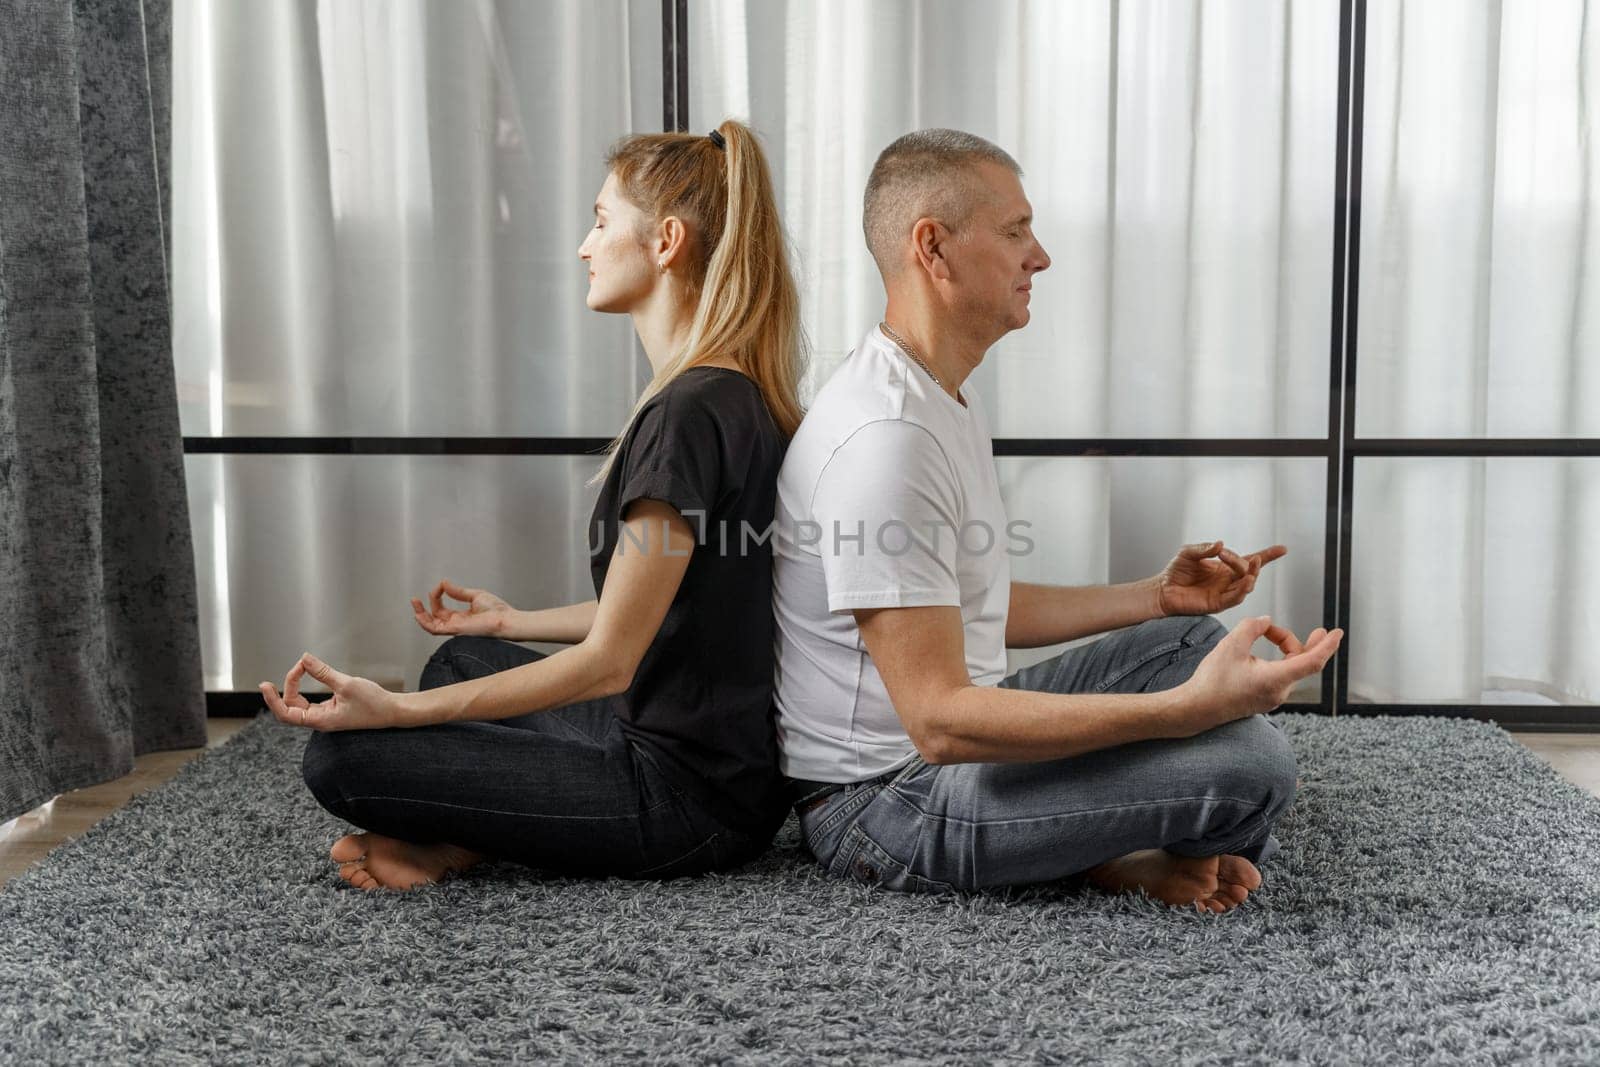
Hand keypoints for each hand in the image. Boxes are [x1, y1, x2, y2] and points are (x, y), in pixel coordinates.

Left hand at [258, 652, 401, 731]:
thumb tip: (304, 658)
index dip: (272, 700)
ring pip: (298, 703)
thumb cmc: (374, 703)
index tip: (265, 685)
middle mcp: (320, 720)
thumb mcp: (346, 684)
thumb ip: (323, 672)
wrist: (393, 711)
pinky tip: (307, 674)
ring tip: (301, 667)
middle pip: (289, 707)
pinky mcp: (331, 710)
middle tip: (298, 666)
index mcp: (321, 720)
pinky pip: (309, 700)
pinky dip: (305, 687)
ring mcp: (325, 716)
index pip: (286, 714)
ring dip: (296, 685)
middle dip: (288, 685)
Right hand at [411, 579, 515, 636]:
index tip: (441, 585)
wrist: (505, 619)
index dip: (437, 596)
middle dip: (423, 608)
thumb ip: (458, 591)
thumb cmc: (497, 611)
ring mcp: (455, 628)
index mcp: (461, 617)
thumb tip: (444, 583)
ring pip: (431, 625)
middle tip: (415, 599)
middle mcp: (456, 623)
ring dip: (420, 615)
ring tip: (414, 602)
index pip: (442, 609)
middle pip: (434, 618)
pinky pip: (435, 629)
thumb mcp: (475, 596)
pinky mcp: (455, 629)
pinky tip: (420, 612)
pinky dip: (425, 621)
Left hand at [1154, 540, 1286, 615]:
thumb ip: (1204, 548)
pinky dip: (1242, 591)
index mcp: (1225, 567)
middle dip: (1247, 563)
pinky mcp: (1217, 604)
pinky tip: (1246, 582)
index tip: (1283, 549)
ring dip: (1251, 576)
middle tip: (1233, 556)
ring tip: (1251, 566)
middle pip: (1248, 572)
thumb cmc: (1176, 571)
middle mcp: (1228, 580)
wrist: (1162, 589)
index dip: (1268, 555)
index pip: (1249, 560)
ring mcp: (1224, 593)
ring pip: (1245, 586)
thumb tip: (1220, 545)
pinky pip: (1234, 599)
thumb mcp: (1189, 553)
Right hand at [1178, 616, 1342, 734]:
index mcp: (1275, 678)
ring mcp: (1272, 698)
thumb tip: (1265, 622)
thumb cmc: (1212, 680)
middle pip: (1301, 662)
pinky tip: (1264, 652)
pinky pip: (1280, 677)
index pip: (1312, 661)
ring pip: (1290, 668)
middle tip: (1320, 631)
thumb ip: (1253, 627)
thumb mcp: (1231, 645)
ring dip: (1285, 649)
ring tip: (1268, 633)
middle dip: (1305, 643)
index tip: (1338, 633)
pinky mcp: (1264, 699)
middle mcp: (1279, 691)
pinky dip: (1278, 661)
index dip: (1328, 646)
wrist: (1197, 708)